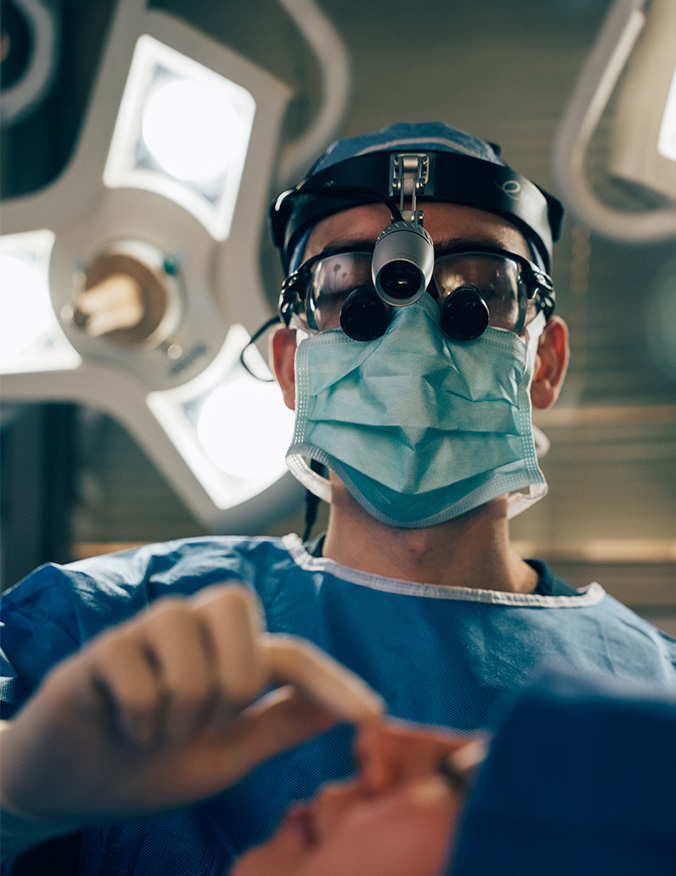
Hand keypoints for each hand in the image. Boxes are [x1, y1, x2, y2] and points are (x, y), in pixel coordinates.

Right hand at [0, 584, 382, 833]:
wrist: (73, 790)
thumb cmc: (152, 765)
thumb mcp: (226, 755)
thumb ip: (280, 724)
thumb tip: (348, 706)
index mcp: (227, 655)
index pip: (291, 654)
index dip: (332, 680)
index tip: (373, 716)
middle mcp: (190, 630)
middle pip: (235, 604)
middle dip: (231, 678)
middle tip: (205, 722)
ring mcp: (142, 634)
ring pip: (185, 630)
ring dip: (180, 704)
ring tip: (156, 731)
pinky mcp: (98, 651)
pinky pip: (135, 668)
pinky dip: (138, 715)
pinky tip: (122, 726)